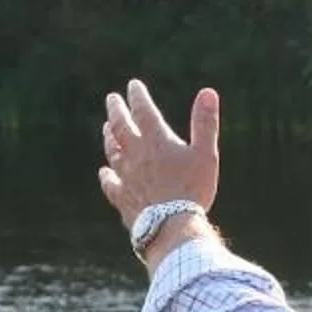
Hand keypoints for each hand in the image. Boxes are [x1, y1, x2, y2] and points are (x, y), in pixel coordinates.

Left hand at [98, 81, 219, 247]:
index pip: (143, 111)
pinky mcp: (123, 199)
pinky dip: (106, 176)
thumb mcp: (206, 154)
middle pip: (121, 127)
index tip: (133, 85)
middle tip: (112, 99)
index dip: (138, 96)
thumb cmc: (193, 189)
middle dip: (116, 110)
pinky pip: (111, 184)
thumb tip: (208, 92)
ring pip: (113, 152)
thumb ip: (205, 123)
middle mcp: (136, 155)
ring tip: (107, 128)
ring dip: (109, 138)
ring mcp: (126, 177)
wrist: (172, 226)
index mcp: (156, 141)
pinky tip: (104, 173)